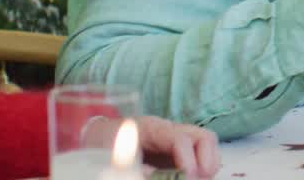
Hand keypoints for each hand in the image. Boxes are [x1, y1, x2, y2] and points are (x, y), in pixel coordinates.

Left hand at [86, 116, 220, 177]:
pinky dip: (201, 169)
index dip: (187, 161)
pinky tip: (189, 178)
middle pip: (204, 137)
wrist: (95, 137)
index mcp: (151, 128)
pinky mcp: (175, 153)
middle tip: (201, 179)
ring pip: (205, 146)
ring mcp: (175, 141)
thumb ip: (131, 168)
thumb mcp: (110, 158)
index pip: (180, 139)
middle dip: (208, 161)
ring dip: (208, 166)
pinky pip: (198, 157)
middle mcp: (170, 131)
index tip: (187, 178)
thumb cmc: (101, 146)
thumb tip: (152, 176)